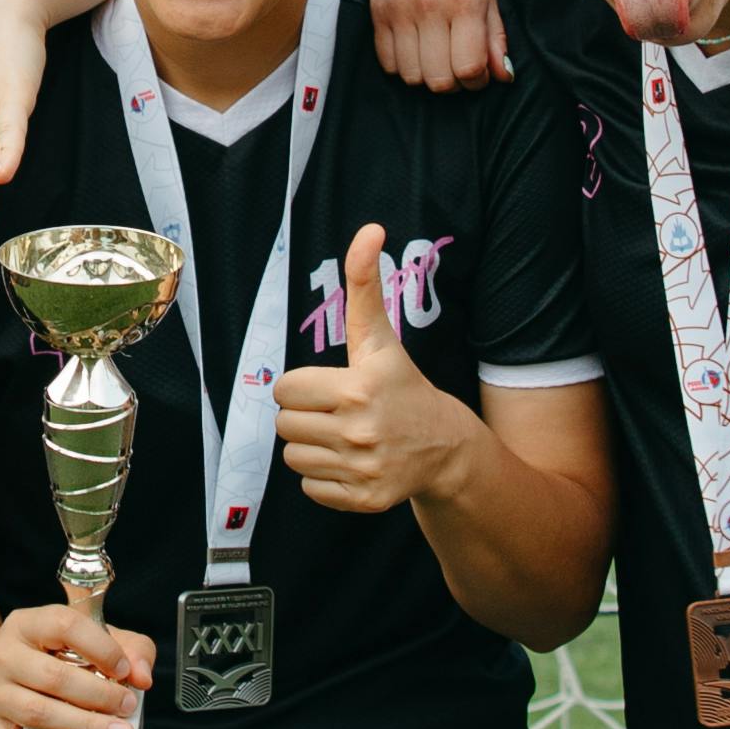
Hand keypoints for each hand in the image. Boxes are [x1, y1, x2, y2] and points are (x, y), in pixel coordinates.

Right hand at [0, 594, 153, 728]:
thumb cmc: (51, 658)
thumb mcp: (88, 640)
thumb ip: (128, 648)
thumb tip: (142, 677)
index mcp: (27, 624)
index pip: (65, 626)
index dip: (102, 648)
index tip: (126, 670)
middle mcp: (1, 656)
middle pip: (53, 677)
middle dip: (99, 695)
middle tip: (128, 708)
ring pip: (38, 714)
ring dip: (85, 728)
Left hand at [271, 222, 460, 514]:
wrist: (446, 447)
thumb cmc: (402, 385)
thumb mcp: (381, 336)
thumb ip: (365, 284)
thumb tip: (369, 228)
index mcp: (358, 388)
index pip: (286, 388)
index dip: (302, 385)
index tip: (329, 385)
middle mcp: (360, 430)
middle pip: (283, 425)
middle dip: (304, 416)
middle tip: (334, 411)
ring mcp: (362, 469)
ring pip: (293, 458)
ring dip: (311, 447)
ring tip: (343, 436)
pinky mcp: (364, 499)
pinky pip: (310, 489)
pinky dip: (324, 478)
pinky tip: (351, 462)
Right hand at [352, 0, 506, 92]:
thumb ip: (494, 34)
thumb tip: (504, 76)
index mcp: (465, 0)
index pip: (469, 67)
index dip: (476, 80)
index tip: (478, 72)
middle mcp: (431, 7)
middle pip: (439, 80)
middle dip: (453, 83)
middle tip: (456, 66)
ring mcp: (400, 11)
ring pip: (412, 76)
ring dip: (426, 75)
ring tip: (434, 57)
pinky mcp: (378, 13)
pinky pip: (388, 63)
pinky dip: (402, 65)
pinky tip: (414, 48)